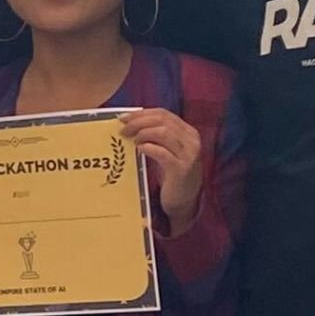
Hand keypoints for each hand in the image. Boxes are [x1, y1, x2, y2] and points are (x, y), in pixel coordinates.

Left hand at [122, 106, 206, 226]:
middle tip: (123, 129)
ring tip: (131, 140)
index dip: (142, 113)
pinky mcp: (181, 170)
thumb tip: (128, 124)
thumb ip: (155, 137)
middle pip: (163, 121)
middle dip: (139, 122)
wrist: (184, 202)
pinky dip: (149, 148)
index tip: (123, 117)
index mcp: (188, 132)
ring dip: (143, 133)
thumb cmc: (171, 175)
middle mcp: (192, 140)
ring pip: (164, 133)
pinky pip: (163, 153)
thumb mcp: (167, 151)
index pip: (163, 114)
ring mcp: (188, 155)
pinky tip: (139, 149)